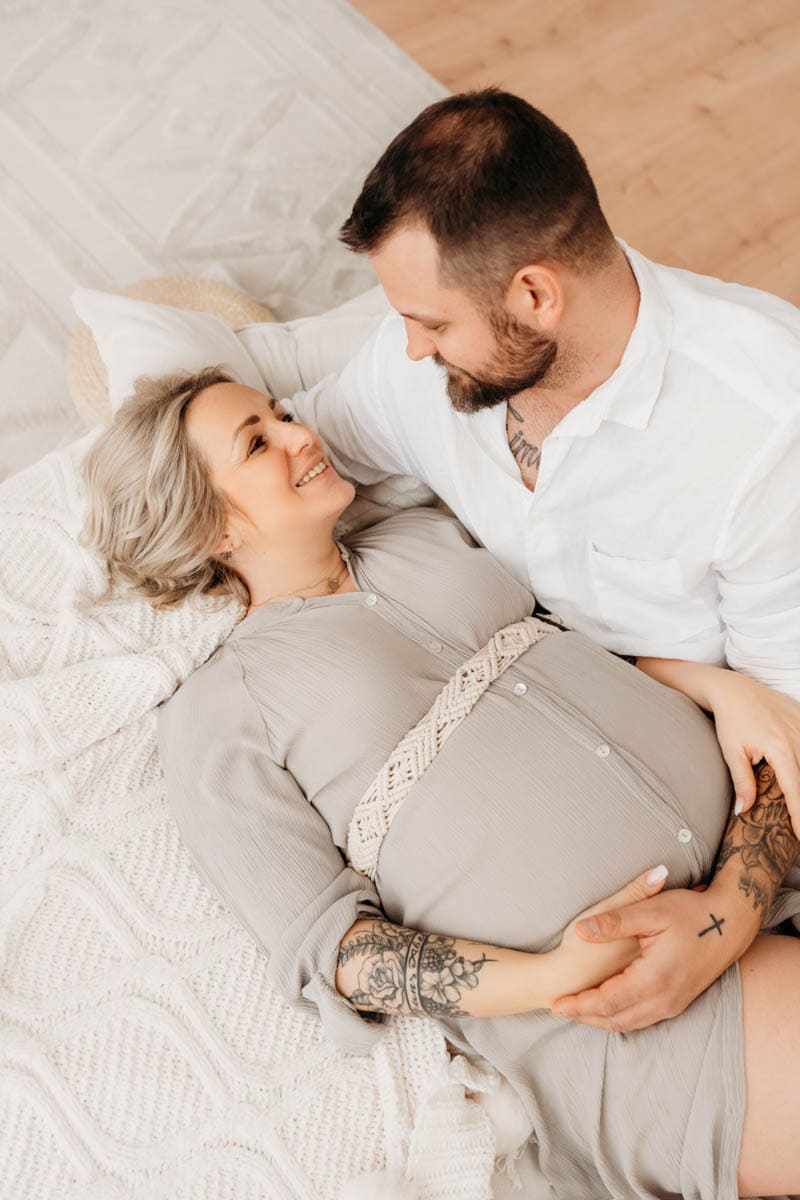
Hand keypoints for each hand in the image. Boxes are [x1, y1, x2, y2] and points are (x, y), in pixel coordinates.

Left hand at [550, 885, 757, 1031]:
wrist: (732, 922)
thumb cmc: (691, 912)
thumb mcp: (651, 911)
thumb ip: (614, 922)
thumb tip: (581, 930)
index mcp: (655, 978)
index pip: (607, 1002)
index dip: (579, 1005)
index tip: (555, 1004)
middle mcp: (665, 998)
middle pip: (616, 1019)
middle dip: (585, 1017)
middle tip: (559, 1010)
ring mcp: (674, 1003)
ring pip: (630, 1023)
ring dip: (602, 1019)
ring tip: (577, 1010)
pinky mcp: (679, 1001)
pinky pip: (643, 1018)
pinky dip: (620, 1016)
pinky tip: (607, 1007)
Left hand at [705, 670, 799, 837]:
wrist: (734, 689)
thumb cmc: (730, 721)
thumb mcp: (732, 753)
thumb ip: (742, 782)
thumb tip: (743, 812)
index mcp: (780, 748)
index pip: (795, 789)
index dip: (799, 815)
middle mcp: (797, 737)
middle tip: (797, 825)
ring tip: (796, 805)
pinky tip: (797, 774)